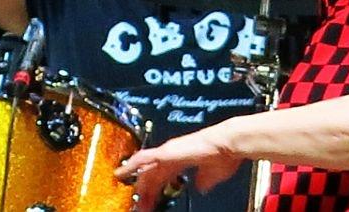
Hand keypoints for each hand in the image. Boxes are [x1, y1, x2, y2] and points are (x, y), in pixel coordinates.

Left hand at [115, 130, 241, 211]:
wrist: (227, 143)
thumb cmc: (225, 155)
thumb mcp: (212, 174)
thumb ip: (204, 180)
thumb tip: (200, 187)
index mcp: (184, 157)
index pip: (164, 175)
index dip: (157, 189)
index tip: (152, 202)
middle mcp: (174, 153)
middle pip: (153, 175)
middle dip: (147, 193)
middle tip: (142, 208)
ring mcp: (168, 151)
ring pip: (146, 170)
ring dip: (140, 186)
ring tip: (135, 202)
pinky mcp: (166, 152)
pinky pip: (142, 159)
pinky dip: (131, 165)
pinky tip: (121, 173)